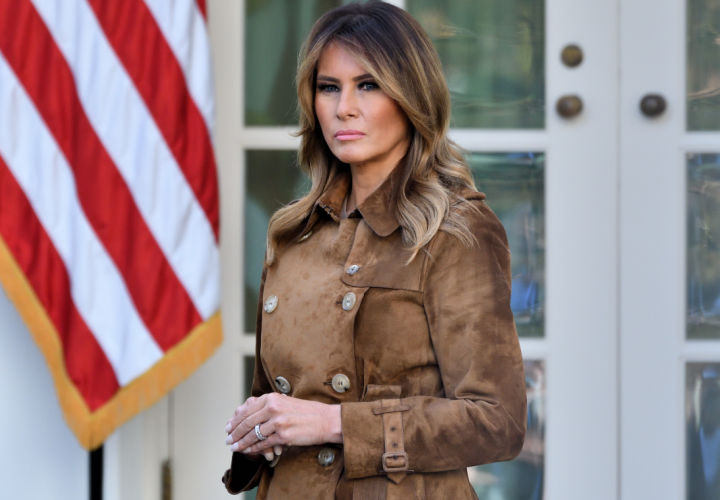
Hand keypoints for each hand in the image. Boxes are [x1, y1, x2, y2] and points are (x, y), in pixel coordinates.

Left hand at [224, 393, 341, 454]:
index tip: (228, 427)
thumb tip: (247, 411)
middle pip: (247, 422)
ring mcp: (278, 422)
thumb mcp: (285, 402)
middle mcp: (273, 408)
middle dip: (234, 433)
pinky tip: (248, 451)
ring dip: (241, 443)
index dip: (235, 420)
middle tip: (228, 440)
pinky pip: (263, 444)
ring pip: (253, 434)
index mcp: (272, 398)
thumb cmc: (306, 412)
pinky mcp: (283, 436)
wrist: (326, 420)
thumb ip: (267, 405)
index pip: (246, 410)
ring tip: (234, 447)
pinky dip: (253, 449)